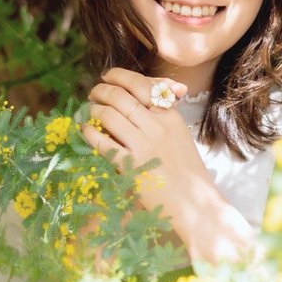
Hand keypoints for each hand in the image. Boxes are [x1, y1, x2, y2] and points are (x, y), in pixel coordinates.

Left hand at [83, 67, 199, 215]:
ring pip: (109, 115)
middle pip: (120, 96)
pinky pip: (102, 143)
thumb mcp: (180, 134)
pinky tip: (85, 129)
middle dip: (101, 90)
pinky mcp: (130, 167)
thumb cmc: (188, 170)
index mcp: (171, 116)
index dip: (119, 76)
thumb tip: (145, 92)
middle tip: (94, 92)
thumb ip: (164, 112)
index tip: (107, 77)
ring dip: (94, 109)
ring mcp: (143, 146)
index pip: (141, 84)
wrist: (196, 204)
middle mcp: (156, 126)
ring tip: (89, 110)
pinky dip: (90, 132)